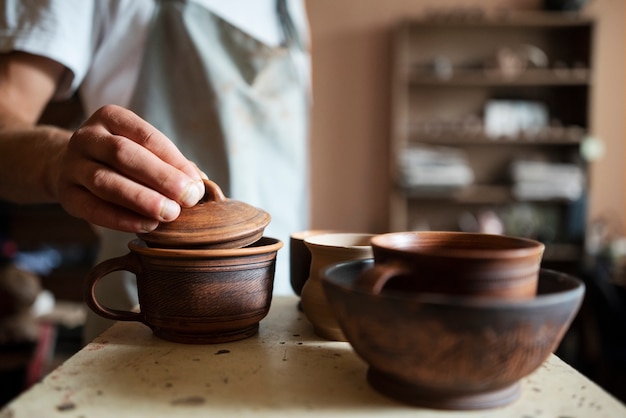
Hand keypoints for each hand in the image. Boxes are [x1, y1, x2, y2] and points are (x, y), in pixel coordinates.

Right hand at [54, 105, 204, 232]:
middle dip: (160, 178)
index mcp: (110, 117)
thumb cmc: (123, 160)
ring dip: (142, 199)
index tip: (196, 183)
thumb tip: (200, 184)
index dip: (174, 160)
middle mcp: (87, 137)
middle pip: (124, 155)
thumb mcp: (144, 151)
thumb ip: (172, 164)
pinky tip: (147, 226)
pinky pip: (93, 208)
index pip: (146, 137)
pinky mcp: (65, 194)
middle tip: (188, 198)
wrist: (72, 167)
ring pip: (106, 182)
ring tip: (170, 214)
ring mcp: (72, 165)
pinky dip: (122, 219)